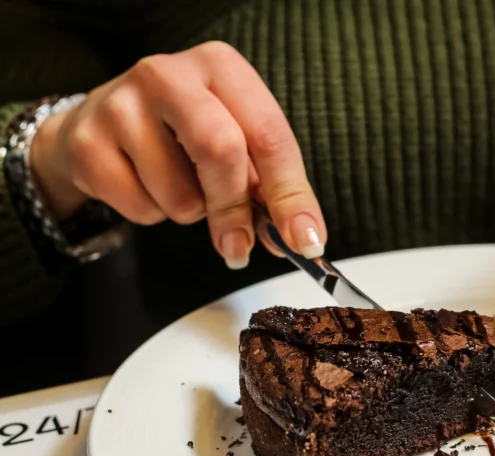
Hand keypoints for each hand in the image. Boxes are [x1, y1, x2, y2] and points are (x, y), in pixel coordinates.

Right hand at [30, 41, 325, 267]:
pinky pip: (140, 207)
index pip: (269, 134)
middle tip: (239, 247)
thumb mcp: (235, 143)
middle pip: (220, 150)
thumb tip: (298, 237)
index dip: (292, 195)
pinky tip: (144, 186)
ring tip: (179, 188)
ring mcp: (120, 104)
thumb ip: (268, 188)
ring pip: (178, 192)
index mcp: (220, 68)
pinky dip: (153, 214)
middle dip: (236, 210)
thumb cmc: (183, 135)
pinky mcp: (87, 142)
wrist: (99, 126)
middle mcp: (169, 74)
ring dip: (191, 213)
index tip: (306, 240)